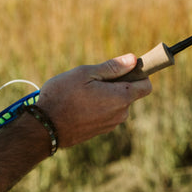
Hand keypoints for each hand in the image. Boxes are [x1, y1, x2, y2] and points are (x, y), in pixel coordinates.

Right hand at [34, 54, 152, 148]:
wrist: (45, 127)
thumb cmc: (63, 96)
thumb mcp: (85, 74)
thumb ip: (112, 67)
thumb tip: (133, 60)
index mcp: (121, 97)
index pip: (146, 85)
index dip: (138, 74)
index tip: (123, 68)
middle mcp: (120, 113)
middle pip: (129, 94)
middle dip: (117, 85)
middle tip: (93, 80)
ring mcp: (110, 125)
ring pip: (116, 105)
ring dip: (105, 97)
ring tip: (82, 94)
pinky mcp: (99, 132)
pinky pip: (105, 115)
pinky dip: (97, 108)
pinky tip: (78, 105)